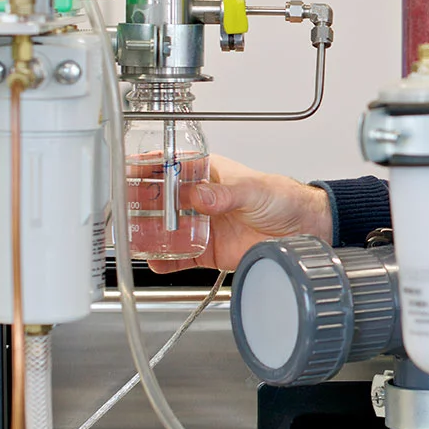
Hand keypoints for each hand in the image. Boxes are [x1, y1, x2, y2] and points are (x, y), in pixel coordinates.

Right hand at [144, 155, 332, 272]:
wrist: (304, 227)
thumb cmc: (283, 198)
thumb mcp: (254, 190)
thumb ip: (225, 194)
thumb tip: (199, 195)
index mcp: (208, 173)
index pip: (171, 167)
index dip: (147, 169)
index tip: (128, 174)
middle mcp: (200, 199)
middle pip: (160, 200)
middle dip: (139, 205)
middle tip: (124, 211)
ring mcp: (202, 225)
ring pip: (165, 229)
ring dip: (148, 234)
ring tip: (132, 239)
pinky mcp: (208, 250)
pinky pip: (180, 257)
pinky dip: (165, 260)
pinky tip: (155, 261)